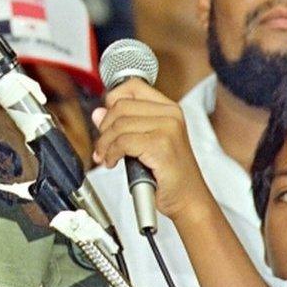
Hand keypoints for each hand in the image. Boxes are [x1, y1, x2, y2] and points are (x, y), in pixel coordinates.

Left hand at [92, 78, 212, 221]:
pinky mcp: (161, 145)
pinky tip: (112, 162)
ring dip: (104, 144)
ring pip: (118, 125)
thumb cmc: (168, 174)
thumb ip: (123, 124)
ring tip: (106, 156)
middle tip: (103, 144)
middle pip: (120, 106)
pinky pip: (122, 142)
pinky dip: (111, 153)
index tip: (106, 117)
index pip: (132, 86)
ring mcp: (167, 128)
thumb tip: (98, 113)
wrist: (188, 199)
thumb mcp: (145, 142)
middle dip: (104, 127)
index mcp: (168, 109)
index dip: (112, 98)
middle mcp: (170, 114)